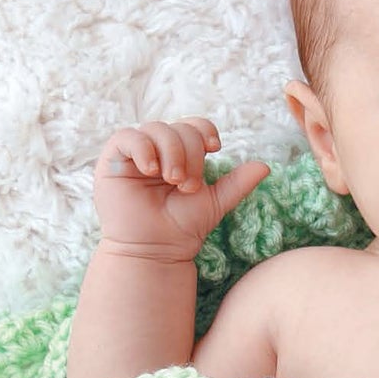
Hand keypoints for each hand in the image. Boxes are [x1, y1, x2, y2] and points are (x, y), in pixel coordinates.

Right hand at [91, 118, 269, 261]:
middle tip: (188, 185)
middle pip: (178, 129)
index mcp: (179, 155)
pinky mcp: (113, 161)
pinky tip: (151, 169)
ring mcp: (135, 155)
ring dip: (170, 152)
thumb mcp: (215, 202)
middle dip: (190, 154)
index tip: (215, 148)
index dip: (204, 131)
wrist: (156, 250)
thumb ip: (237, 183)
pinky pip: (127, 138)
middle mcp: (157, 151)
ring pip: (156, 129)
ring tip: (174, 181)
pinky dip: (142, 148)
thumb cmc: (182, 229)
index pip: (193, 126)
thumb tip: (265, 166)